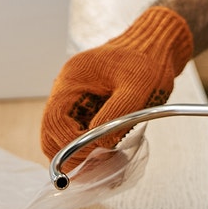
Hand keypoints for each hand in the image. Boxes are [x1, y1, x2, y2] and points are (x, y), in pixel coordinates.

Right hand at [39, 5, 193, 166]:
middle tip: (96, 164)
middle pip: (51, 132)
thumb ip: (115, 115)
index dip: (69, 143)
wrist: (156, 44)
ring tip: (106, 159)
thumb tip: (98, 143)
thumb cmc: (148, 61)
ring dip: (79, 151)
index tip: (95, 153)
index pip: (54, 120)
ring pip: (63, 135)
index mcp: (72, 78)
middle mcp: (67, 89)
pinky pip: (78, 131)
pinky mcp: (86, 106)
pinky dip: (89, 145)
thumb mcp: (137, 88)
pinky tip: (109, 149)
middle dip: (70, 153)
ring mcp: (75, 98)